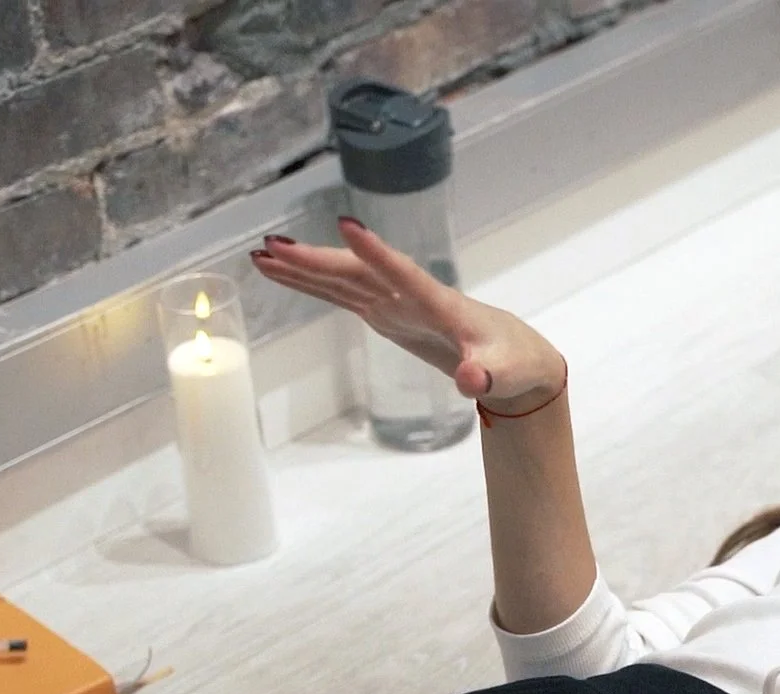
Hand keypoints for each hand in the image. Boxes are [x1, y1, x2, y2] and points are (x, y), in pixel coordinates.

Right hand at [250, 219, 565, 410]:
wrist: (518, 363)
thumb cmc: (515, 364)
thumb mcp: (508, 375)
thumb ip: (488, 376)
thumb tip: (471, 380)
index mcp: (442, 305)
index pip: (406, 275)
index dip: (378, 254)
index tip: (347, 226)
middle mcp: (415, 297)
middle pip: (360, 273)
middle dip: (318, 261)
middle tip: (273, 247)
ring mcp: (398, 303)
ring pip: (345, 279)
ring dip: (305, 268)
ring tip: (261, 254)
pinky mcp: (388, 314)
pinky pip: (343, 295)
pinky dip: (313, 285)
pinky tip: (282, 274)